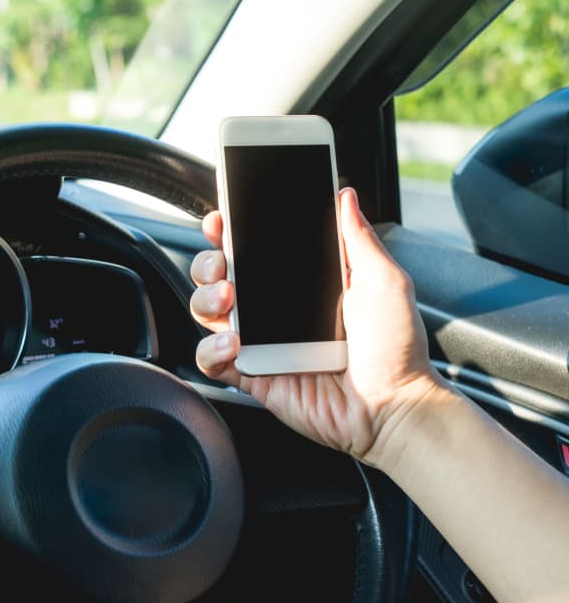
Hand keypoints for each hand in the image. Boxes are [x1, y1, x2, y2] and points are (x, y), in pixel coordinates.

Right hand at [190, 188, 443, 466]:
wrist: (394, 406)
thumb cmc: (396, 349)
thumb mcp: (383, 281)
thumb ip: (358, 238)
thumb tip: (345, 196)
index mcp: (300, 283)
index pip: (252, 249)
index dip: (228, 232)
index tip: (221, 220)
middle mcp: (274, 310)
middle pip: (216, 275)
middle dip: (208, 262)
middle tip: (224, 264)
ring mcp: (260, 342)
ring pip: (206, 312)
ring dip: (206, 298)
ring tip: (229, 298)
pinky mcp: (252, 376)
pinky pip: (212, 361)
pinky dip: (211, 349)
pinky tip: (233, 342)